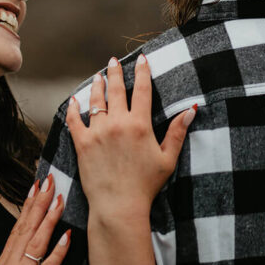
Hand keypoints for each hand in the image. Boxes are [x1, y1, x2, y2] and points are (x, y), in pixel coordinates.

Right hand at [0, 174, 70, 264]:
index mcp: (3, 262)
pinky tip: (66, 236)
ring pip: (36, 242)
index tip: (36, 186)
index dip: (28, 205)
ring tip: (59, 199)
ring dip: (49, 219)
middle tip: (49, 181)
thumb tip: (27, 243)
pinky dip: (57, 250)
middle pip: (26, 228)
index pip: (17, 227)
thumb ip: (14, 263)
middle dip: (39, 203)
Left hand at [66, 54, 194, 219]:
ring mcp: (97, 132)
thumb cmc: (146, 184)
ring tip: (98, 76)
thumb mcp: (167, 158)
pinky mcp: (82, 143)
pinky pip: (74, 120)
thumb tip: (191, 109)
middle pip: (116, 90)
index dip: (142, 72)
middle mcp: (117, 123)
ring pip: (96, 101)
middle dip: (115, 72)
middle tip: (114, 61)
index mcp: (139, 124)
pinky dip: (73, 109)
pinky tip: (74, 100)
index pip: (142, 90)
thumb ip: (178, 132)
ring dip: (97, 86)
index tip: (141, 59)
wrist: (119, 205)